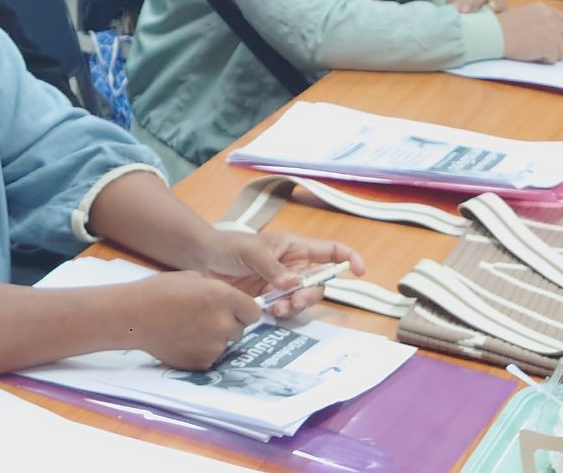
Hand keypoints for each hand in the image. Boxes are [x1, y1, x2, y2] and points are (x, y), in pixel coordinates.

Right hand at [117, 273, 267, 368]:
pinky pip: (211, 356)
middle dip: (228, 323)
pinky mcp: (202, 362)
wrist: (134, 315)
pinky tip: (184, 340)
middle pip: (240, 329)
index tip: (235, 310)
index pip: (254, 311)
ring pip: (226, 343)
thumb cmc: (160, 291)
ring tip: (190, 328)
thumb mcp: (193, 278)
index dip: (245, 310)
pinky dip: (202, 350)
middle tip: (205, 317)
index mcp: (223, 297)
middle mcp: (223, 323)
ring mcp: (213, 345)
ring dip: (215, 337)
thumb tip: (230, 302)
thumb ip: (218, 291)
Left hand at [193, 228, 365, 316]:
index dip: (349, 258)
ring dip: (296, 307)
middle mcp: (294, 268)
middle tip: (294, 301)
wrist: (202, 261)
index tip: (360, 270)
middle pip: (318, 284)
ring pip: (303, 301)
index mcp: (295, 248)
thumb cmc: (229, 246)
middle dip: (311, 295)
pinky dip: (283, 315)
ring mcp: (283, 286)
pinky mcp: (270, 301)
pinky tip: (269, 313)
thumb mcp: (251, 250)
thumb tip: (292, 284)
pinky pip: (286, 312)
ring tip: (277, 310)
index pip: (330, 250)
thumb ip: (272, 267)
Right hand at [497, 1, 562, 62]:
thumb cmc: (504, 26)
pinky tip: (534, 56)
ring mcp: (552, 32)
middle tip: (562, 52)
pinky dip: (546, 60)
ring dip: (553, 54)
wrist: (494, 34)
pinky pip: (554, 58)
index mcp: (544, 9)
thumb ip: (542, 20)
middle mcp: (551, 18)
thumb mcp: (525, 15)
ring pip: (562, 49)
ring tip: (538, 53)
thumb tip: (556, 32)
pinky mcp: (549, 45)